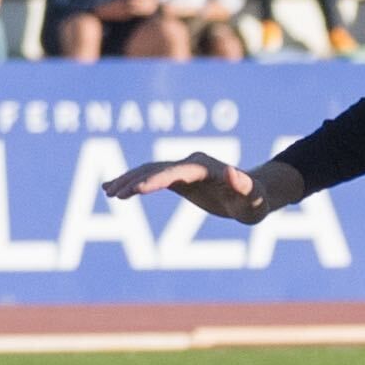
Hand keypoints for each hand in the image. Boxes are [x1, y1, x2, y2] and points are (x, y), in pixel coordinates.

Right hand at [104, 155, 297, 221]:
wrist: (256, 196)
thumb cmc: (257, 201)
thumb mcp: (255, 199)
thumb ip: (245, 186)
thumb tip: (232, 170)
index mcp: (207, 167)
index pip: (177, 172)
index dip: (156, 180)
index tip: (137, 190)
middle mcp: (192, 163)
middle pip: (157, 169)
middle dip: (135, 180)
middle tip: (114, 194)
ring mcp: (184, 168)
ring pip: (150, 171)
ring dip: (128, 180)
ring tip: (108, 192)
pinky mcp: (179, 177)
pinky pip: (152, 177)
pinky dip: (133, 182)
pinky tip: (112, 190)